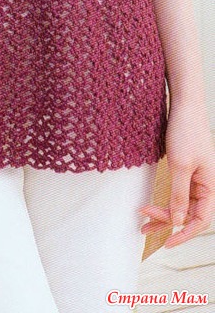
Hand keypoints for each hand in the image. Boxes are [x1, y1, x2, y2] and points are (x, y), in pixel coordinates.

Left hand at [137, 101, 214, 248]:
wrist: (184, 106)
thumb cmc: (186, 132)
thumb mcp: (180, 165)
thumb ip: (179, 195)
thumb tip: (178, 221)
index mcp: (211, 186)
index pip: (201, 220)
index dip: (184, 234)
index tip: (166, 243)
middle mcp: (205, 185)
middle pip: (189, 214)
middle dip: (167, 223)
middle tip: (144, 224)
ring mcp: (195, 178)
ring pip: (180, 204)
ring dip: (163, 214)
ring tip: (142, 223)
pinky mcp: (184, 170)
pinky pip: (176, 192)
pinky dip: (163, 200)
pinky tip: (150, 206)